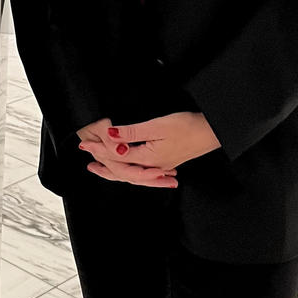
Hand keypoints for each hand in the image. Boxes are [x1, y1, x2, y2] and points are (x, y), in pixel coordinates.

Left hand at [85, 112, 220, 184]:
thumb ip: (131, 132)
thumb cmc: (189, 128)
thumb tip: (110, 134)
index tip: (85, 144)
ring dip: (115, 169)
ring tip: (102, 167)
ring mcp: (160, 166)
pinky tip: (132, 168)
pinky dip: (131, 170)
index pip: (116, 156)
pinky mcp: (166, 162)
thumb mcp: (157, 126)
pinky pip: (142, 171)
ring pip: (131, 172)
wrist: (212, 132)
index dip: (99, 150)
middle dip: (103, 164)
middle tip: (89, 158)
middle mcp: (153, 166)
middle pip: (121, 169)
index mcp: (148, 159)